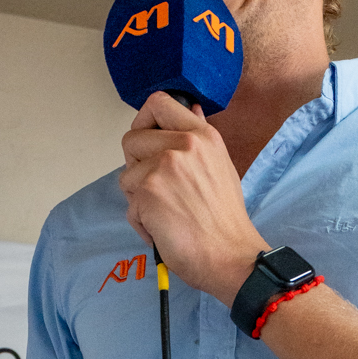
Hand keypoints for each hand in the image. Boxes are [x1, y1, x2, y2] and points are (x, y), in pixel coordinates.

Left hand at [119, 92, 266, 304]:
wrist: (231, 255)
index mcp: (202, 136)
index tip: (148, 140)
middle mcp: (183, 146)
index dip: (144, 121)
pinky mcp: (148, 193)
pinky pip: (130, 206)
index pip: (158, 103)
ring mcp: (163, 168)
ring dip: (140, 199)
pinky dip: (143, 223)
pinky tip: (165, 230)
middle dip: (136, 166)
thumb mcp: (220, 165)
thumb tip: (191, 107)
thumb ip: (199, 137)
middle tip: (160, 189)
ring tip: (167, 213)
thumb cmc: (225, 219)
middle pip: (131, 140)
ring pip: (126, 177)